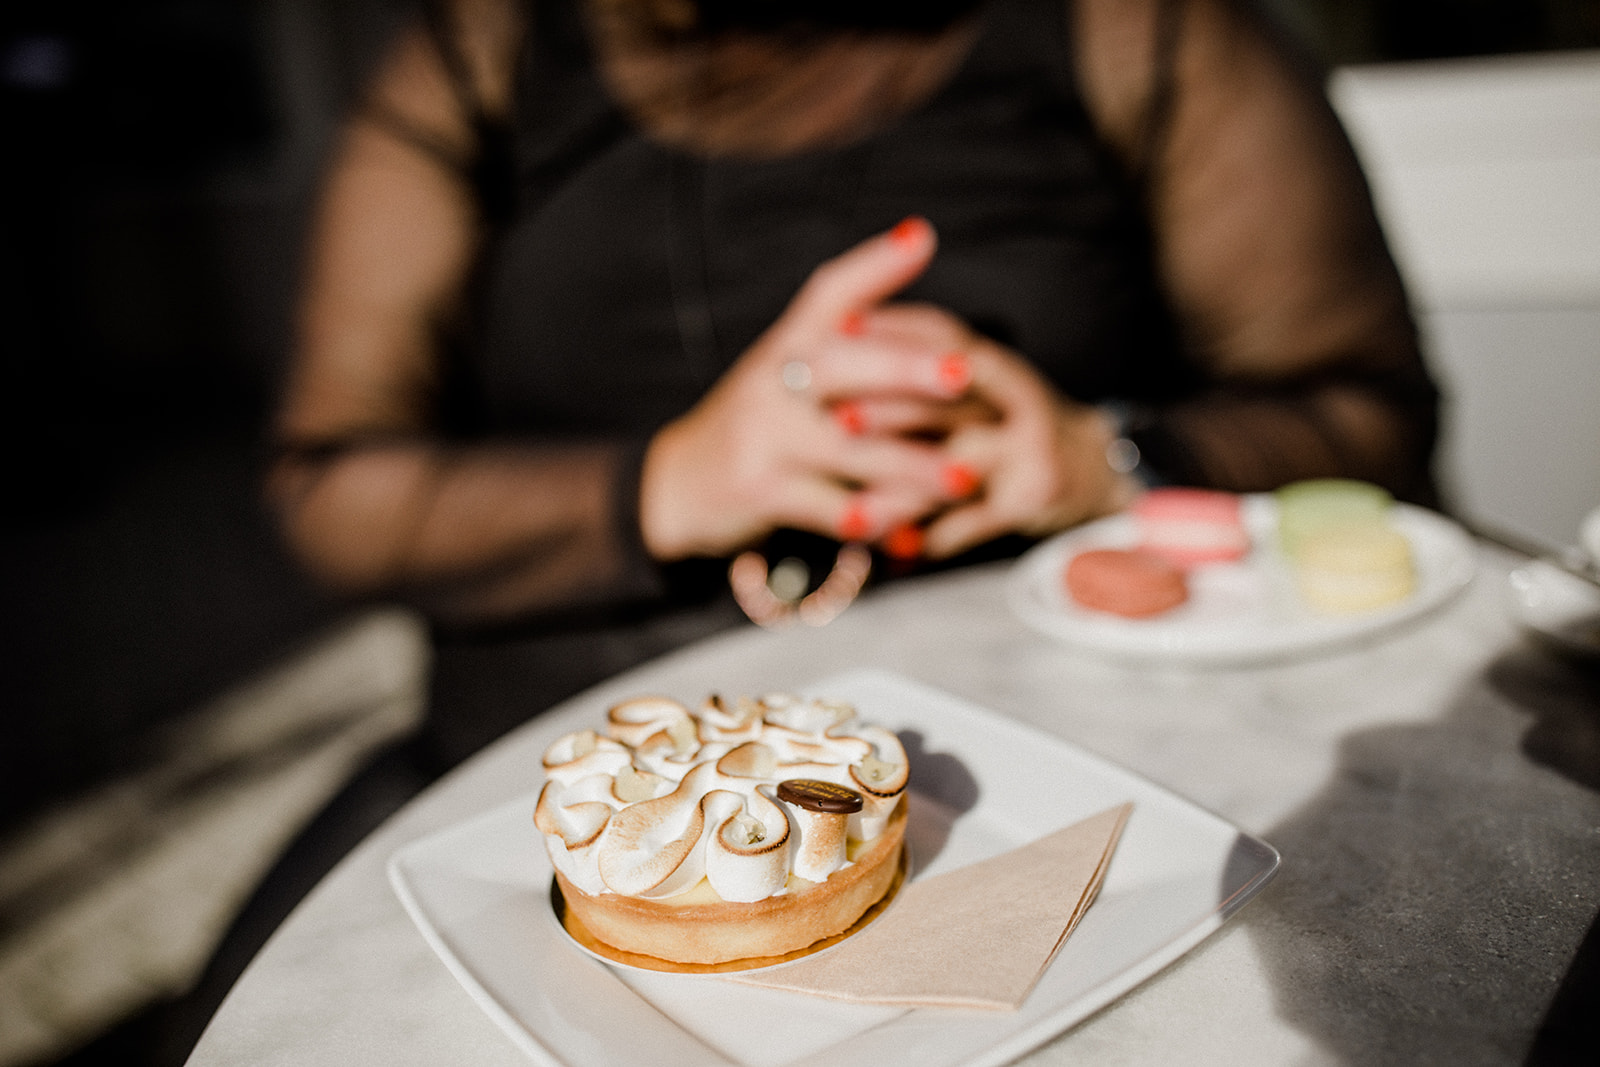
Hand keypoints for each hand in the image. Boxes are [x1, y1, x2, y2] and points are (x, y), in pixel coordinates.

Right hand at [639, 218, 980, 559]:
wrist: (679, 483)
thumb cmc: (761, 420)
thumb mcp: (790, 364)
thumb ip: (850, 328)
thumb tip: (919, 245)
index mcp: (788, 342)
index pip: (828, 291)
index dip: (873, 264)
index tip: (921, 237)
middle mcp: (773, 380)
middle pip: (842, 364)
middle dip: (908, 369)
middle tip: (966, 374)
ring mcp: (765, 436)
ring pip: (849, 448)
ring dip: (912, 466)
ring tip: (966, 478)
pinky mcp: (761, 491)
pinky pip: (828, 508)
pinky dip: (874, 519)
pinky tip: (911, 526)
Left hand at [837, 302, 1140, 558]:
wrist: (1094, 467)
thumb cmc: (1010, 424)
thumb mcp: (979, 384)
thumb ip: (922, 366)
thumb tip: (832, 337)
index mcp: (994, 363)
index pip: (941, 334)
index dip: (889, 332)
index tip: (832, 336)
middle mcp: (1017, 397)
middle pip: (949, 397)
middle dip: (890, 408)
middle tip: (834, 419)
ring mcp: (1030, 446)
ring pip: (960, 464)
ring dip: (908, 486)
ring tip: (857, 506)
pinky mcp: (1036, 493)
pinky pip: (978, 520)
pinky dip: (937, 537)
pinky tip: (899, 550)